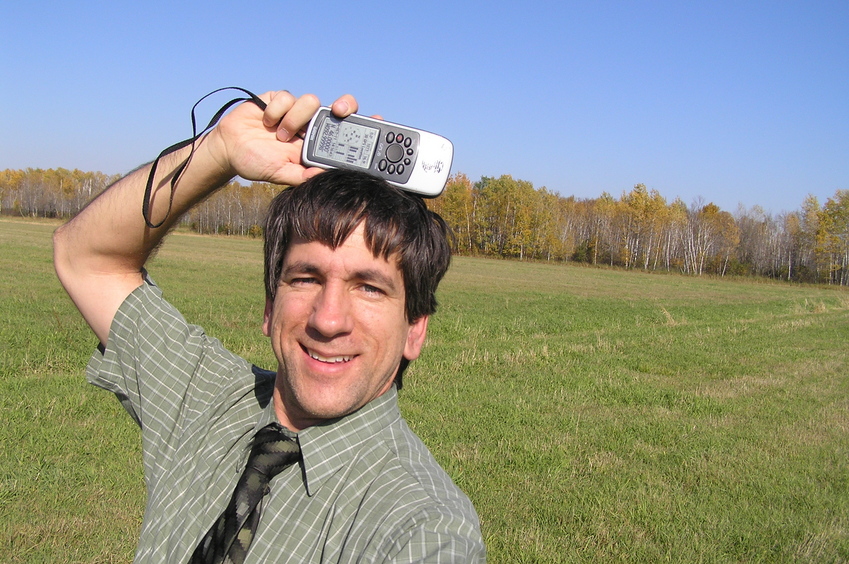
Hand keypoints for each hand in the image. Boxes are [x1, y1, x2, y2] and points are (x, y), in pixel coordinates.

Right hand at [204, 90, 358, 185]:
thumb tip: (325, 177)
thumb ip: (302, 175)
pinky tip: (267, 123)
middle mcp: (312, 125)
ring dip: (296, 119)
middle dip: (345, 105)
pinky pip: (287, 97)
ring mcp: (296, 112)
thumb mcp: (282, 174)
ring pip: (312, 102)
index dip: (363, 125)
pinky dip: (276, 111)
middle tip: (339, 112)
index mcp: (319, 144)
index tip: (378, 120)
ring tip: (281, 135)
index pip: (346, 132)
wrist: (229, 149)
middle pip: (339, 107)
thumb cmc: (258, 163)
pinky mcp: (279, 100)